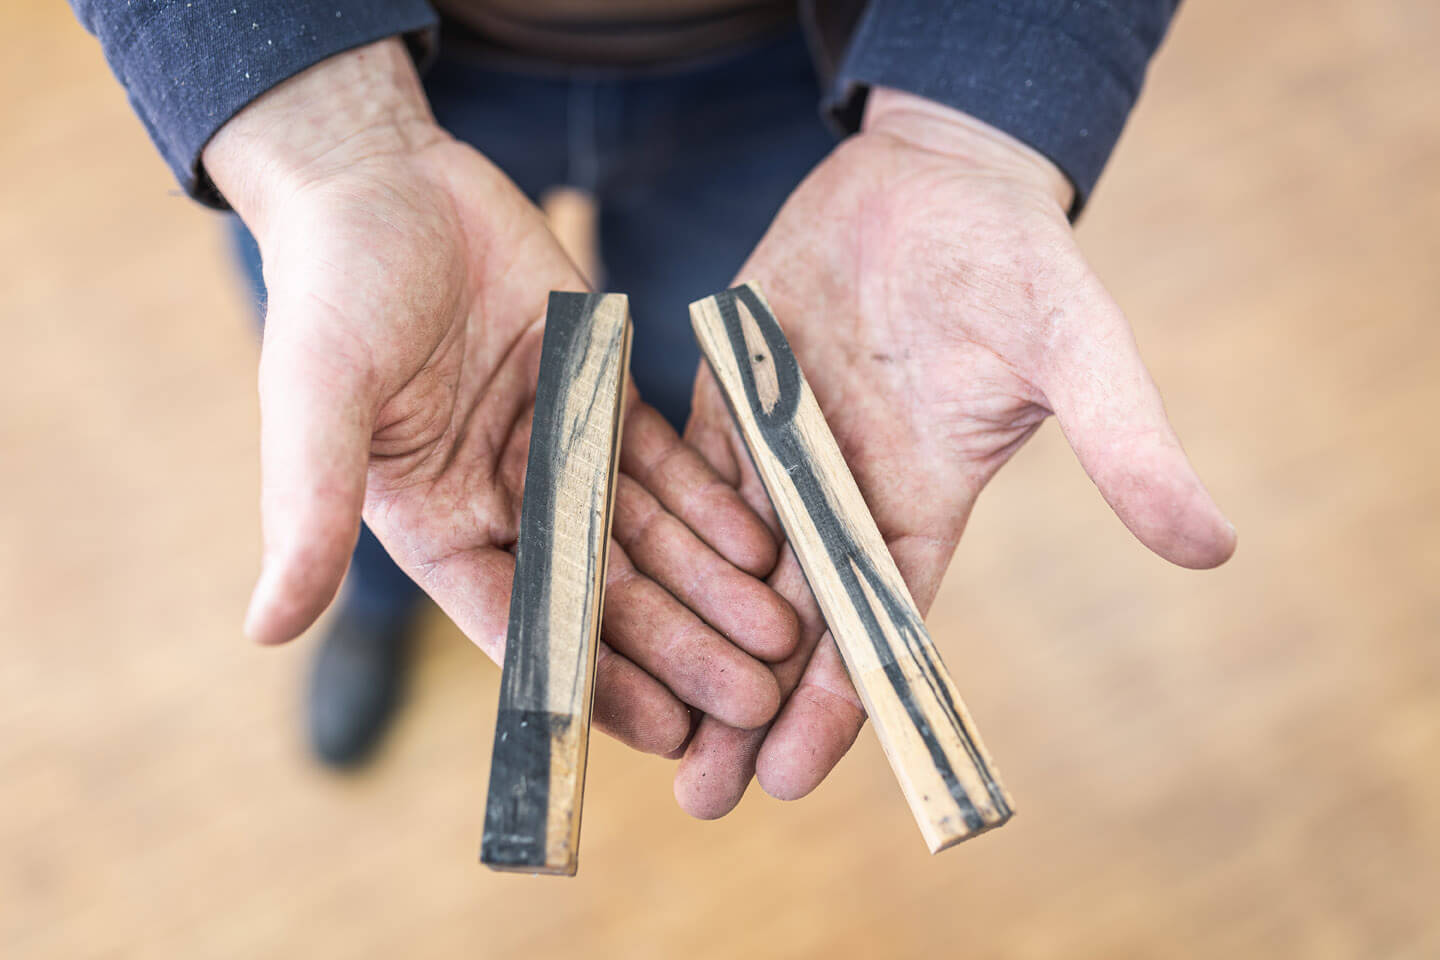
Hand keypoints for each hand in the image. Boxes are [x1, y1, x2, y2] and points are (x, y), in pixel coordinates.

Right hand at [205, 40, 797, 753]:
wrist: (386, 183)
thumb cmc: (334, 290)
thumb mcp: (317, 398)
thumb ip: (310, 509)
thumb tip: (266, 629)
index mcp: (435, 526)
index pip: (523, 624)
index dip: (591, 683)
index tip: (661, 734)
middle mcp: (503, 503)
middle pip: (605, 596)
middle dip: (680, 650)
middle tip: (754, 705)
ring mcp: (558, 451)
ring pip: (647, 538)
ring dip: (714, 589)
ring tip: (783, 639)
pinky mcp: (601, 394)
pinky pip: (666, 461)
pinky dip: (713, 503)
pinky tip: (765, 545)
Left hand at [675, 88, 1235, 814]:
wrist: (934, 180)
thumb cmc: (1015, 258)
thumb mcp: (1077, 347)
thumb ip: (1126, 446)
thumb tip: (1214, 548)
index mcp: (921, 508)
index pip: (875, 629)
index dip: (834, 707)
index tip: (788, 779)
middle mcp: (842, 497)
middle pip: (789, 621)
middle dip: (745, 708)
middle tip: (696, 796)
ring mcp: (779, 450)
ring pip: (722, 565)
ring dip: (682, 638)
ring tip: (635, 716)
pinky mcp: (728, 397)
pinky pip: (676, 475)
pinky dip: (643, 532)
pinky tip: (597, 585)